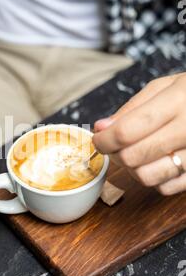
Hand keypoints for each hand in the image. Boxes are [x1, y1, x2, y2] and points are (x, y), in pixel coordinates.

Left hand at [93, 73, 185, 195]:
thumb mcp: (165, 87)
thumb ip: (131, 108)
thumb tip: (101, 128)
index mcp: (178, 101)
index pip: (127, 131)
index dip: (104, 139)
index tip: (98, 139)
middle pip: (133, 157)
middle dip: (115, 154)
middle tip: (114, 146)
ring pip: (147, 177)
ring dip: (132, 169)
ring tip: (135, 154)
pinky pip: (165, 188)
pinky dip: (154, 179)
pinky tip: (157, 162)